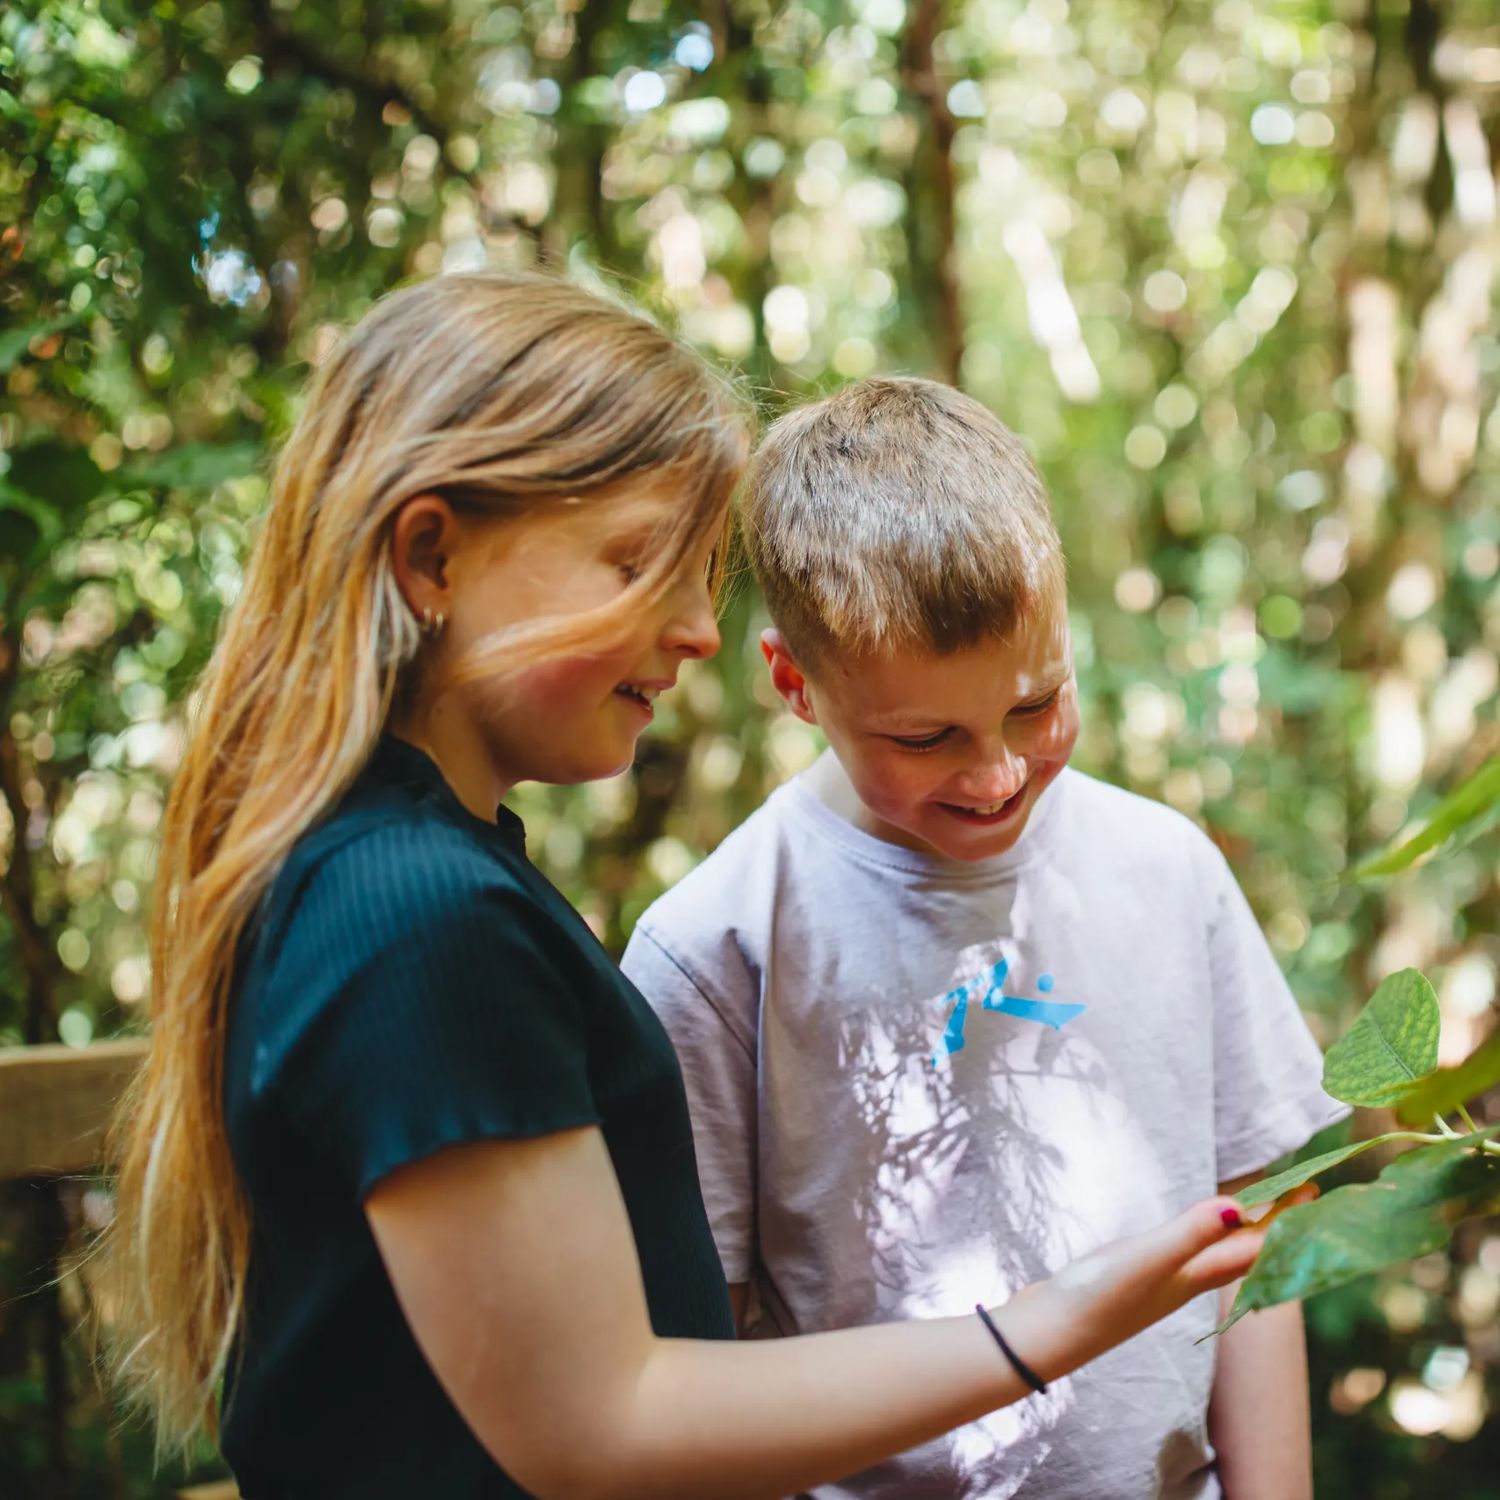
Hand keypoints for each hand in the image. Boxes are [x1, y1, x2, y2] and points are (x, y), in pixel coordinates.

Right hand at [997, 1185, 1317, 1382]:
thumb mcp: (1144, 1259)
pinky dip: (1202, 1236)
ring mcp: (1159, 1281)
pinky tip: (1192, 1233)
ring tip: (1258, 1210)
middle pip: (1241, 1250)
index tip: (1314, 1190)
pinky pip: (1186, 1253)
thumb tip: (1238, 1209)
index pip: (1253, 1245)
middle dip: (1272, 1223)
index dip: (1284, 1218)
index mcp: (1193, 1277)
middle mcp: (1184, 1281)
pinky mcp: (1135, 1278)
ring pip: (1216, 1254)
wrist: (1048, 1335)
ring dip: (1241, 1231)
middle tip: (1299, 1193)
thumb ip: (1188, 1233)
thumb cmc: (1096, 1299)